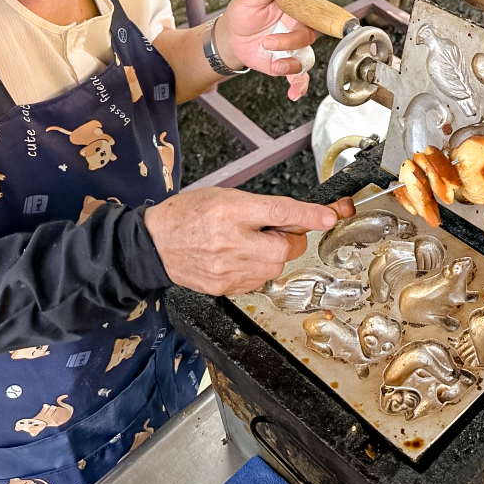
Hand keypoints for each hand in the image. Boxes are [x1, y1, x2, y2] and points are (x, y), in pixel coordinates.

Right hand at [143, 188, 353, 295]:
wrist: (154, 245)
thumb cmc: (188, 215)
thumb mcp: (225, 196)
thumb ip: (261, 207)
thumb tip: (297, 217)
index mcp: (230, 211)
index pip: (279, 212)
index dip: (309, 215)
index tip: (330, 215)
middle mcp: (230, 241)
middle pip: (285, 247)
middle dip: (288, 239)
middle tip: (272, 231)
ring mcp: (228, 269)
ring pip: (276, 266)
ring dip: (272, 255)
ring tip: (248, 243)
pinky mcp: (226, 287)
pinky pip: (259, 279)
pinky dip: (257, 268)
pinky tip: (238, 257)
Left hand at [217, 0, 315, 101]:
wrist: (231, 36)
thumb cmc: (242, 14)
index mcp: (294, 10)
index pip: (312, 12)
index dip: (317, 17)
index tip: (311, 21)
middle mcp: (297, 29)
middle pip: (308, 36)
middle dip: (289, 42)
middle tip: (267, 41)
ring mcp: (292, 49)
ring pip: (305, 59)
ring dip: (291, 64)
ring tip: (274, 65)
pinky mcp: (286, 64)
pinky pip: (299, 77)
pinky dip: (299, 86)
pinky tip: (294, 94)